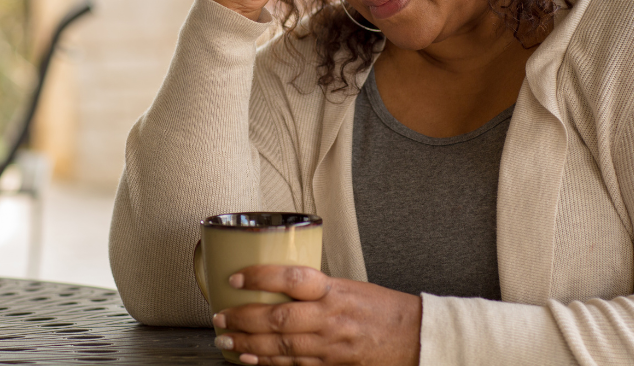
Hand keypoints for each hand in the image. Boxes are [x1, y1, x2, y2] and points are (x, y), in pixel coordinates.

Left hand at [212, 265, 420, 365]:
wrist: (414, 338)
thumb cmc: (382, 309)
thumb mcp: (349, 286)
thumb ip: (315, 287)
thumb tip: (277, 283)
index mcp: (334, 291)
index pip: (292, 278)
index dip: (261, 277)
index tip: (236, 277)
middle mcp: (330, 318)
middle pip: (278, 318)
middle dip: (243, 318)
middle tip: (219, 316)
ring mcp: (330, 346)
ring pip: (281, 346)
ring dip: (248, 344)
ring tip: (224, 340)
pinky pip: (293, 365)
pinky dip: (268, 363)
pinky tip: (249, 359)